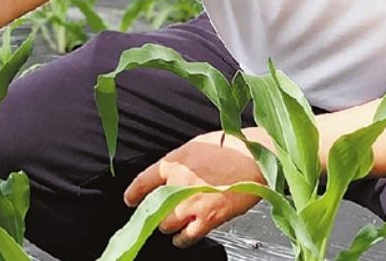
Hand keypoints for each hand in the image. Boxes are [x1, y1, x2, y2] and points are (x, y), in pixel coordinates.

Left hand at [123, 129, 267, 248]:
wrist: (255, 157)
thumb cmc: (231, 147)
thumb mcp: (196, 147)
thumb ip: (180, 164)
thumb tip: (171, 175)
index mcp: (175, 162)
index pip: (143, 181)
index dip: (134, 194)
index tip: (130, 200)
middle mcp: (179, 183)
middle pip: (153, 207)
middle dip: (156, 211)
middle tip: (161, 212)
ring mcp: (192, 202)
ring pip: (166, 225)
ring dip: (168, 226)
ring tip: (172, 224)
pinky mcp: (208, 218)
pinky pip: (187, 237)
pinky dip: (182, 240)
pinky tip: (182, 238)